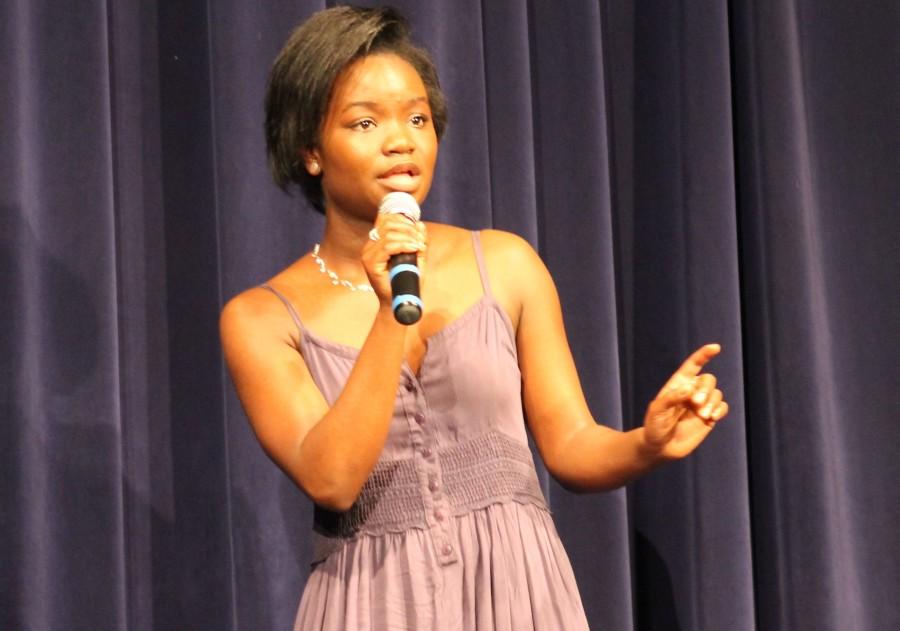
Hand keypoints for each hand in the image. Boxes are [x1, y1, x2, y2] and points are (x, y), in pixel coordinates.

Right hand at [360, 215, 426, 305]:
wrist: (400, 303)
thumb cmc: (407, 281)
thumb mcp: (417, 257)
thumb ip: (419, 241)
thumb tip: (420, 224)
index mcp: (377, 243)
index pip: (387, 219)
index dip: (405, 221)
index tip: (419, 232)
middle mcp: (370, 246)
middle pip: (389, 224)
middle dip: (409, 229)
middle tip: (421, 241)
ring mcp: (368, 255)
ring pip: (389, 234)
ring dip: (409, 237)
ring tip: (419, 246)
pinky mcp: (370, 264)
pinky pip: (387, 247)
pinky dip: (404, 245)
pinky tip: (414, 249)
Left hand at [642, 344, 729, 459]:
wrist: (660, 447)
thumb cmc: (654, 426)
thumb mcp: (657, 410)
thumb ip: (671, 398)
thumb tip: (689, 389)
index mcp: (678, 384)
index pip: (693, 365)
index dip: (704, 355)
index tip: (715, 348)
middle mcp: (691, 392)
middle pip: (708, 379)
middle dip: (705, 389)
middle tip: (696, 403)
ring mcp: (701, 404)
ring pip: (716, 393)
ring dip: (712, 402)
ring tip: (703, 415)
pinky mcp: (709, 417)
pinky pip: (722, 407)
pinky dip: (720, 410)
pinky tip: (712, 417)